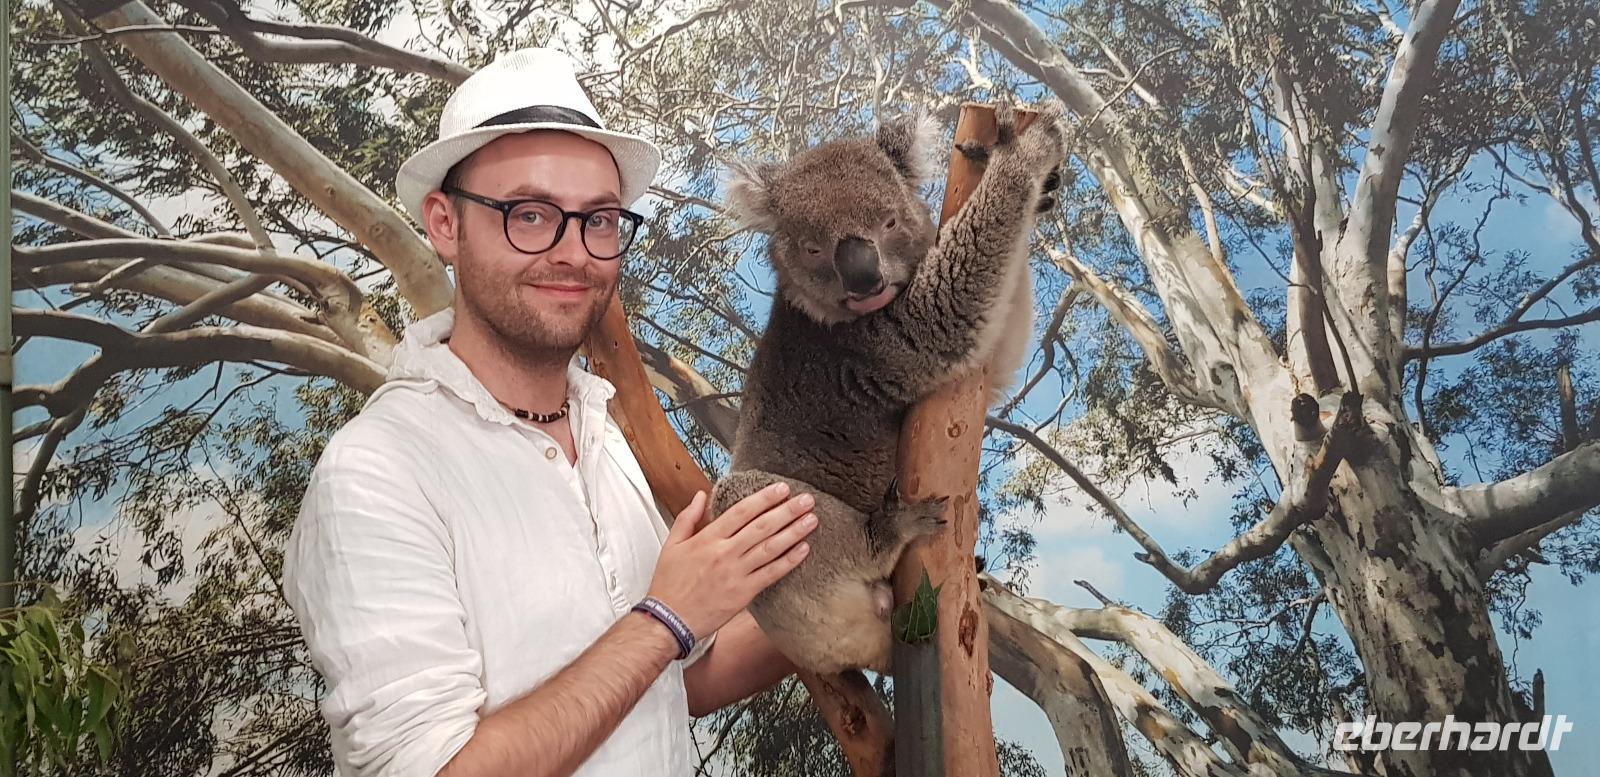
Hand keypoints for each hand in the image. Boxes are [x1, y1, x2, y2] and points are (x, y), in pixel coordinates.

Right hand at [647, 483, 816, 638]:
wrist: (669, 621)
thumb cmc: (669, 584)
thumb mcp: (672, 545)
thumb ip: (688, 517)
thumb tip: (701, 495)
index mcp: (708, 539)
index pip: (741, 512)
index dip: (764, 498)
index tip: (781, 489)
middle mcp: (725, 553)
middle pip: (762, 527)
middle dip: (787, 511)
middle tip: (807, 500)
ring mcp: (736, 574)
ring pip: (771, 548)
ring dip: (794, 532)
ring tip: (811, 519)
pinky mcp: (744, 593)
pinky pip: (771, 574)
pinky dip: (789, 561)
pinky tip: (804, 549)